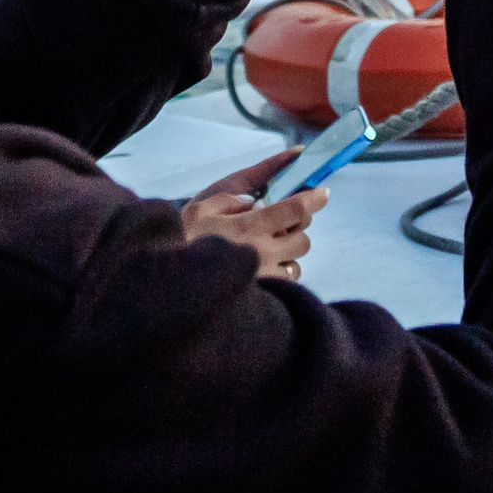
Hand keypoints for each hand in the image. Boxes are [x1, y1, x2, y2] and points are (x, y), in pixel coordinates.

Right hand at [179, 149, 327, 280]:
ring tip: (266, 249)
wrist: (169, 289)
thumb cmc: (181, 243)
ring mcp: (265, 279)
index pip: (295, 210)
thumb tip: (252, 199)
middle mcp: (262, 254)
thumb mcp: (198, 209)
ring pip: (297, 263)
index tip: (323, 192)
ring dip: (288, 253)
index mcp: (248, 228)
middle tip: (281, 223)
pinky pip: (285, 284)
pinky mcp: (263, 299)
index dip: (314, 199)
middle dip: (297, 228)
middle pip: (303, 238)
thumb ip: (228, 199)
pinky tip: (262, 269)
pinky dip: (280, 273)